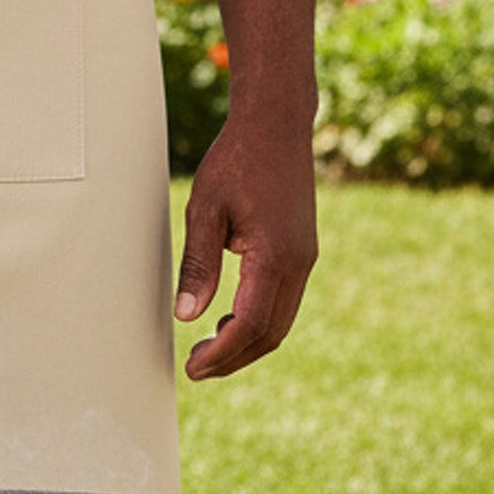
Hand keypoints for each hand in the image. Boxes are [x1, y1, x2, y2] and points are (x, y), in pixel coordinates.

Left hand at [174, 111, 317, 379]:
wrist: (276, 125)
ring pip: (280, 320)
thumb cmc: (237, 160)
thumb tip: (187, 316)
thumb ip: (198, 264)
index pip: (250, 325)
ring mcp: (305, 258)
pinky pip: (285, 300)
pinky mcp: (303, 251)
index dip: (222, 354)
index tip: (193, 367)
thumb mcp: (205, 208)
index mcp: (275, 256)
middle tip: (196, 367)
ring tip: (209, 349)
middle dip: (234, 358)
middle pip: (270, 333)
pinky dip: (259, 320)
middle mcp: (299, 263)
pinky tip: (231, 318)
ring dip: (247, 342)